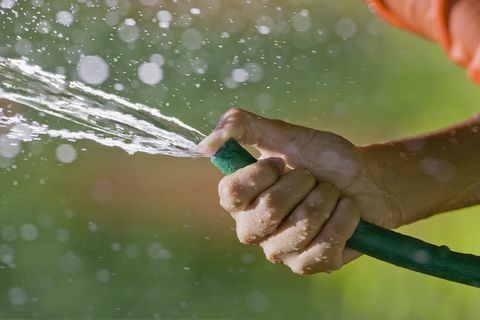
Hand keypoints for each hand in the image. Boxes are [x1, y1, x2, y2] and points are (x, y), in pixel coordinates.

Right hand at [197, 108, 403, 274]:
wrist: (366, 180)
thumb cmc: (322, 159)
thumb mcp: (285, 134)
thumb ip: (243, 126)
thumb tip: (206, 143)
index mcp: (241, 199)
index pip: (231, 192)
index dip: (262, 174)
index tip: (282, 162)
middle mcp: (253, 228)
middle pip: (268, 210)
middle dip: (301, 184)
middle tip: (313, 179)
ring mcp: (279, 251)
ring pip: (301, 228)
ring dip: (326, 200)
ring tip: (331, 194)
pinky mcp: (307, 266)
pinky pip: (323, 248)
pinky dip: (344, 220)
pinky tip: (346, 213)